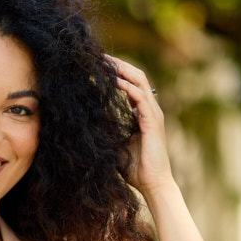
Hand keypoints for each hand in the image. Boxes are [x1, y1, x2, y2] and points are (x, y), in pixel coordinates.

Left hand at [106, 54, 173, 195]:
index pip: (131, 84)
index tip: (99, 65)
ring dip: (122, 70)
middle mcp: (150, 109)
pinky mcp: (153, 121)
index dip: (117, 72)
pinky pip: (140, 97)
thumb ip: (107, 131)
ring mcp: (153, 114)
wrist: (152, 184)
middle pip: (137, 77)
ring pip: (140, 81)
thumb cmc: (134, 169)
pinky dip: (127, 86)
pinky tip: (114, 80)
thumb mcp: (115, 144)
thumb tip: (87, 124)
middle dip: (119, 64)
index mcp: (142, 113)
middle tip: (100, 56)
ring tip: (105, 62)